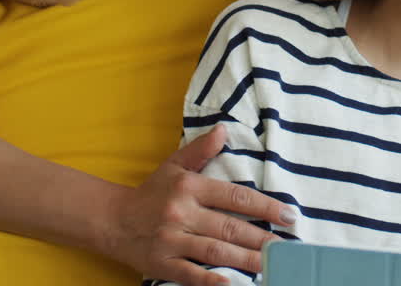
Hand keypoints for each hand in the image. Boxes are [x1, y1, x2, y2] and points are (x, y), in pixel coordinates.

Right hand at [107, 125, 295, 285]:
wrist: (112, 221)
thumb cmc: (151, 193)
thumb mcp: (174, 165)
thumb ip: (201, 150)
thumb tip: (224, 130)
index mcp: (189, 187)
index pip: (235, 197)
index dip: (265, 206)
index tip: (289, 215)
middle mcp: (181, 213)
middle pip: (229, 227)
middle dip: (261, 238)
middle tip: (287, 247)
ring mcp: (171, 240)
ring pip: (215, 251)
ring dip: (246, 259)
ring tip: (271, 265)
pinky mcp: (162, 264)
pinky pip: (191, 273)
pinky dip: (211, 280)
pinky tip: (232, 283)